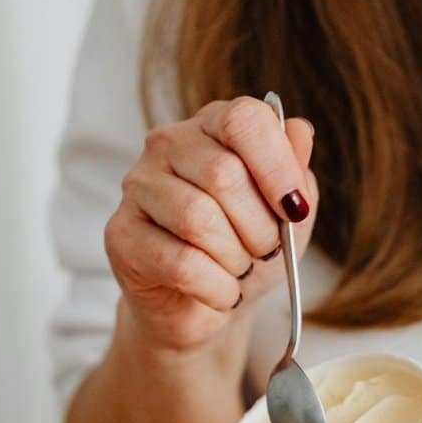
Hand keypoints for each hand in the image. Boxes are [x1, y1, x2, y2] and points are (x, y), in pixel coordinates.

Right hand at [104, 95, 316, 351]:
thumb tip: (300, 131)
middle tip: (266, 251)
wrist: (210, 302)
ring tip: (240, 269)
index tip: (294, 210)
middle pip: (224, 175)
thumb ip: (296, 170)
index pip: (244, 119)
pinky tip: (221, 291)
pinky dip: (216, 288)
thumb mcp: (289, 212)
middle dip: (260, 228)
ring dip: (236, 259)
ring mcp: (138, 186)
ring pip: (198, 219)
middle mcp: (169, 144)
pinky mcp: (120, 234)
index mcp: (214, 125)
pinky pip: (180, 263)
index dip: (277, 168)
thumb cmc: (250, 247)